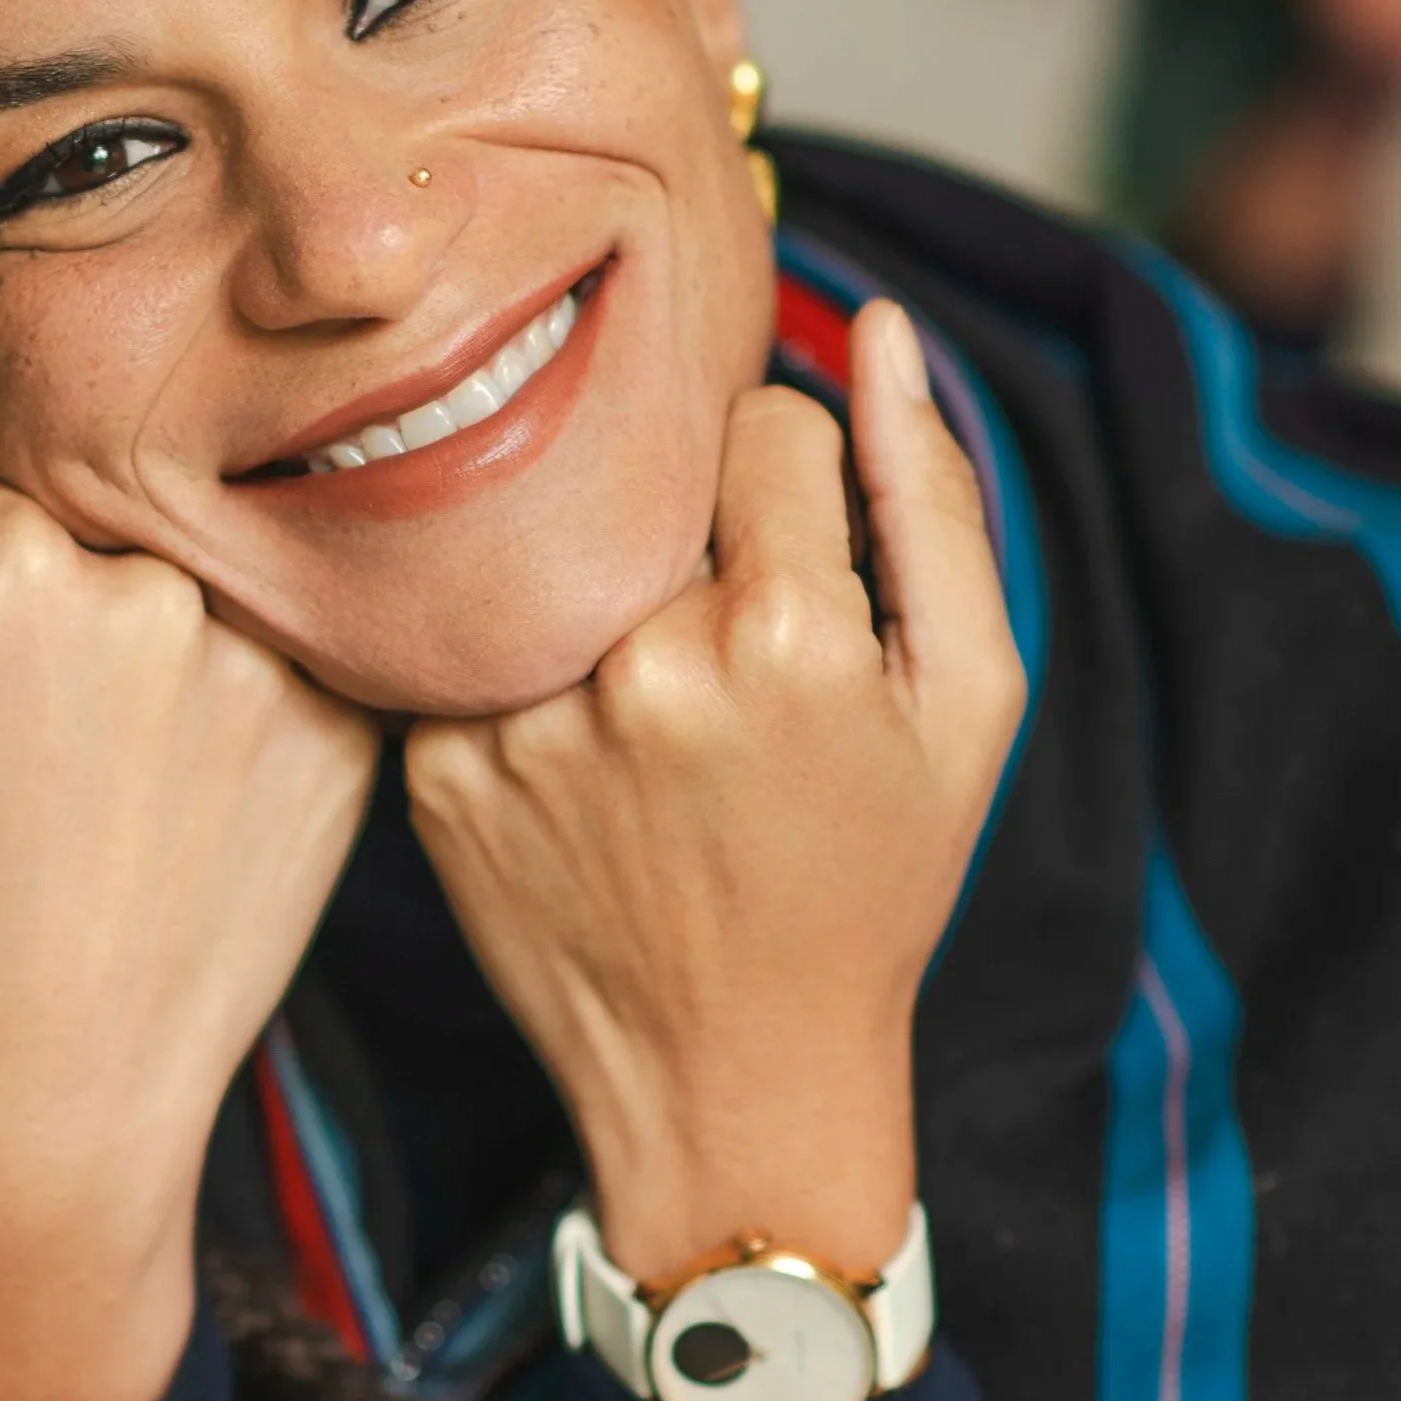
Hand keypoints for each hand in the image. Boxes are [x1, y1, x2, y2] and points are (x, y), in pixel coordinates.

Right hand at [0, 330, 379, 1400]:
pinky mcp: (354, 726)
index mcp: (15, 567)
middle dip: (61, 552)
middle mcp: (165, 589)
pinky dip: (242, 669)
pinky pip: (291, 631)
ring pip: (208, 553)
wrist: (52, 1105)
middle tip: (32, 705)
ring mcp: (278, 658)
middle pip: (108, 488)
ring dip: (163, 605)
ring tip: (105, 758)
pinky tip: (182, 779)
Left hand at [406, 301, 1023, 1286]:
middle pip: (647, 479)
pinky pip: (480, 640)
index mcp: (784, 634)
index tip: (804, 571)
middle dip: (692, 533)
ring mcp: (520, 720)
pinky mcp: (435, 768)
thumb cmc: (870, 880)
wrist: (730, 1076)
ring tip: (654, 715)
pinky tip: (582, 763)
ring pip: (553, 548)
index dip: (800, 488)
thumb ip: (929, 497)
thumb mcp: (965, 701)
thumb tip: (872, 325)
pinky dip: (530, 672)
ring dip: (602, 595)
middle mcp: (637, 665)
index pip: (767, 420)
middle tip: (724, 647)